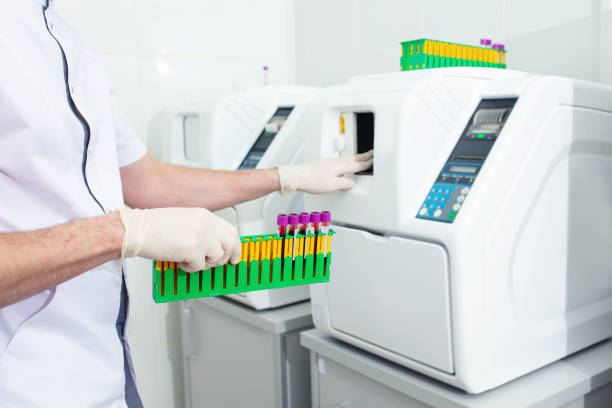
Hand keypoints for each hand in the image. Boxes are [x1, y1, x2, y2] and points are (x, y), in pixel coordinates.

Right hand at [118, 207, 240, 271]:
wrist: (135, 229)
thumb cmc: (153, 227)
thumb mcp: (184, 220)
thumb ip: (201, 230)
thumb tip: (213, 248)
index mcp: (204, 215)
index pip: (230, 230)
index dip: (235, 246)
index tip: (234, 256)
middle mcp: (205, 223)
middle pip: (231, 244)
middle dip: (226, 258)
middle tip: (215, 264)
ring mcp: (200, 235)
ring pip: (217, 257)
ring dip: (204, 264)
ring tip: (189, 260)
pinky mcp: (192, 249)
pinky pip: (200, 266)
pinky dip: (190, 268)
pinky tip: (179, 261)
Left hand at [276, 150, 372, 193]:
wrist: (296, 176)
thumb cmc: (311, 180)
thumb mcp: (332, 186)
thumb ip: (344, 183)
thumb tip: (351, 182)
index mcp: (340, 166)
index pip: (357, 164)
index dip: (366, 163)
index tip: (374, 161)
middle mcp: (335, 161)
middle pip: (353, 158)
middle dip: (364, 156)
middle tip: (371, 153)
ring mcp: (329, 162)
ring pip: (347, 159)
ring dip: (356, 158)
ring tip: (361, 158)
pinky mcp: (324, 164)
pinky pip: (340, 161)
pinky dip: (347, 161)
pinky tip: (345, 165)